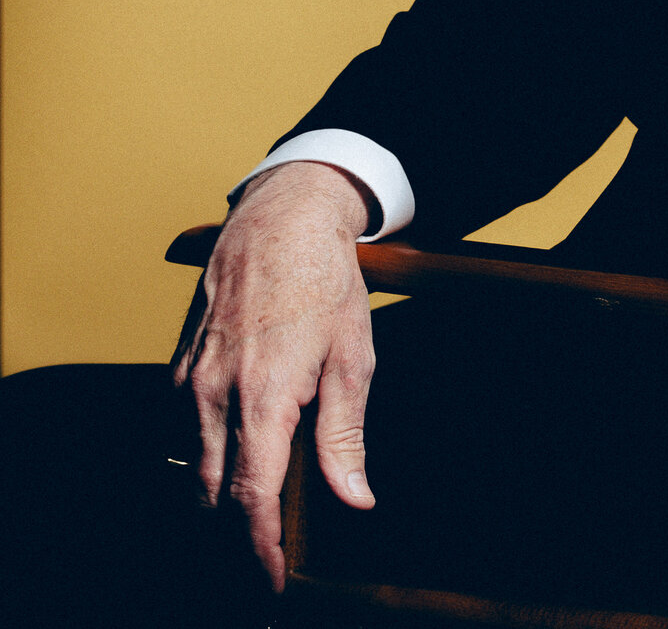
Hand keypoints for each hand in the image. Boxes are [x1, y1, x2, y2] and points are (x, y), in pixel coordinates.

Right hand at [171, 161, 376, 588]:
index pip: (251, 498)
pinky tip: (244, 444)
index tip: (275, 579)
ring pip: (197, 465)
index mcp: (263, 398)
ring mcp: (188, 383)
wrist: (280, 220)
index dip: (261, 548)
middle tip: (278, 542)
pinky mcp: (180, 368)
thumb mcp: (353, 356)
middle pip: (216, 493)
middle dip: (241, 527)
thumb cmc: (325, 283)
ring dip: (225, 489)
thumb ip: (346, 434)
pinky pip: (187, 430)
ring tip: (263, 499)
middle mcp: (212, 397)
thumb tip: (354, 497)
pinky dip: (212, 449)